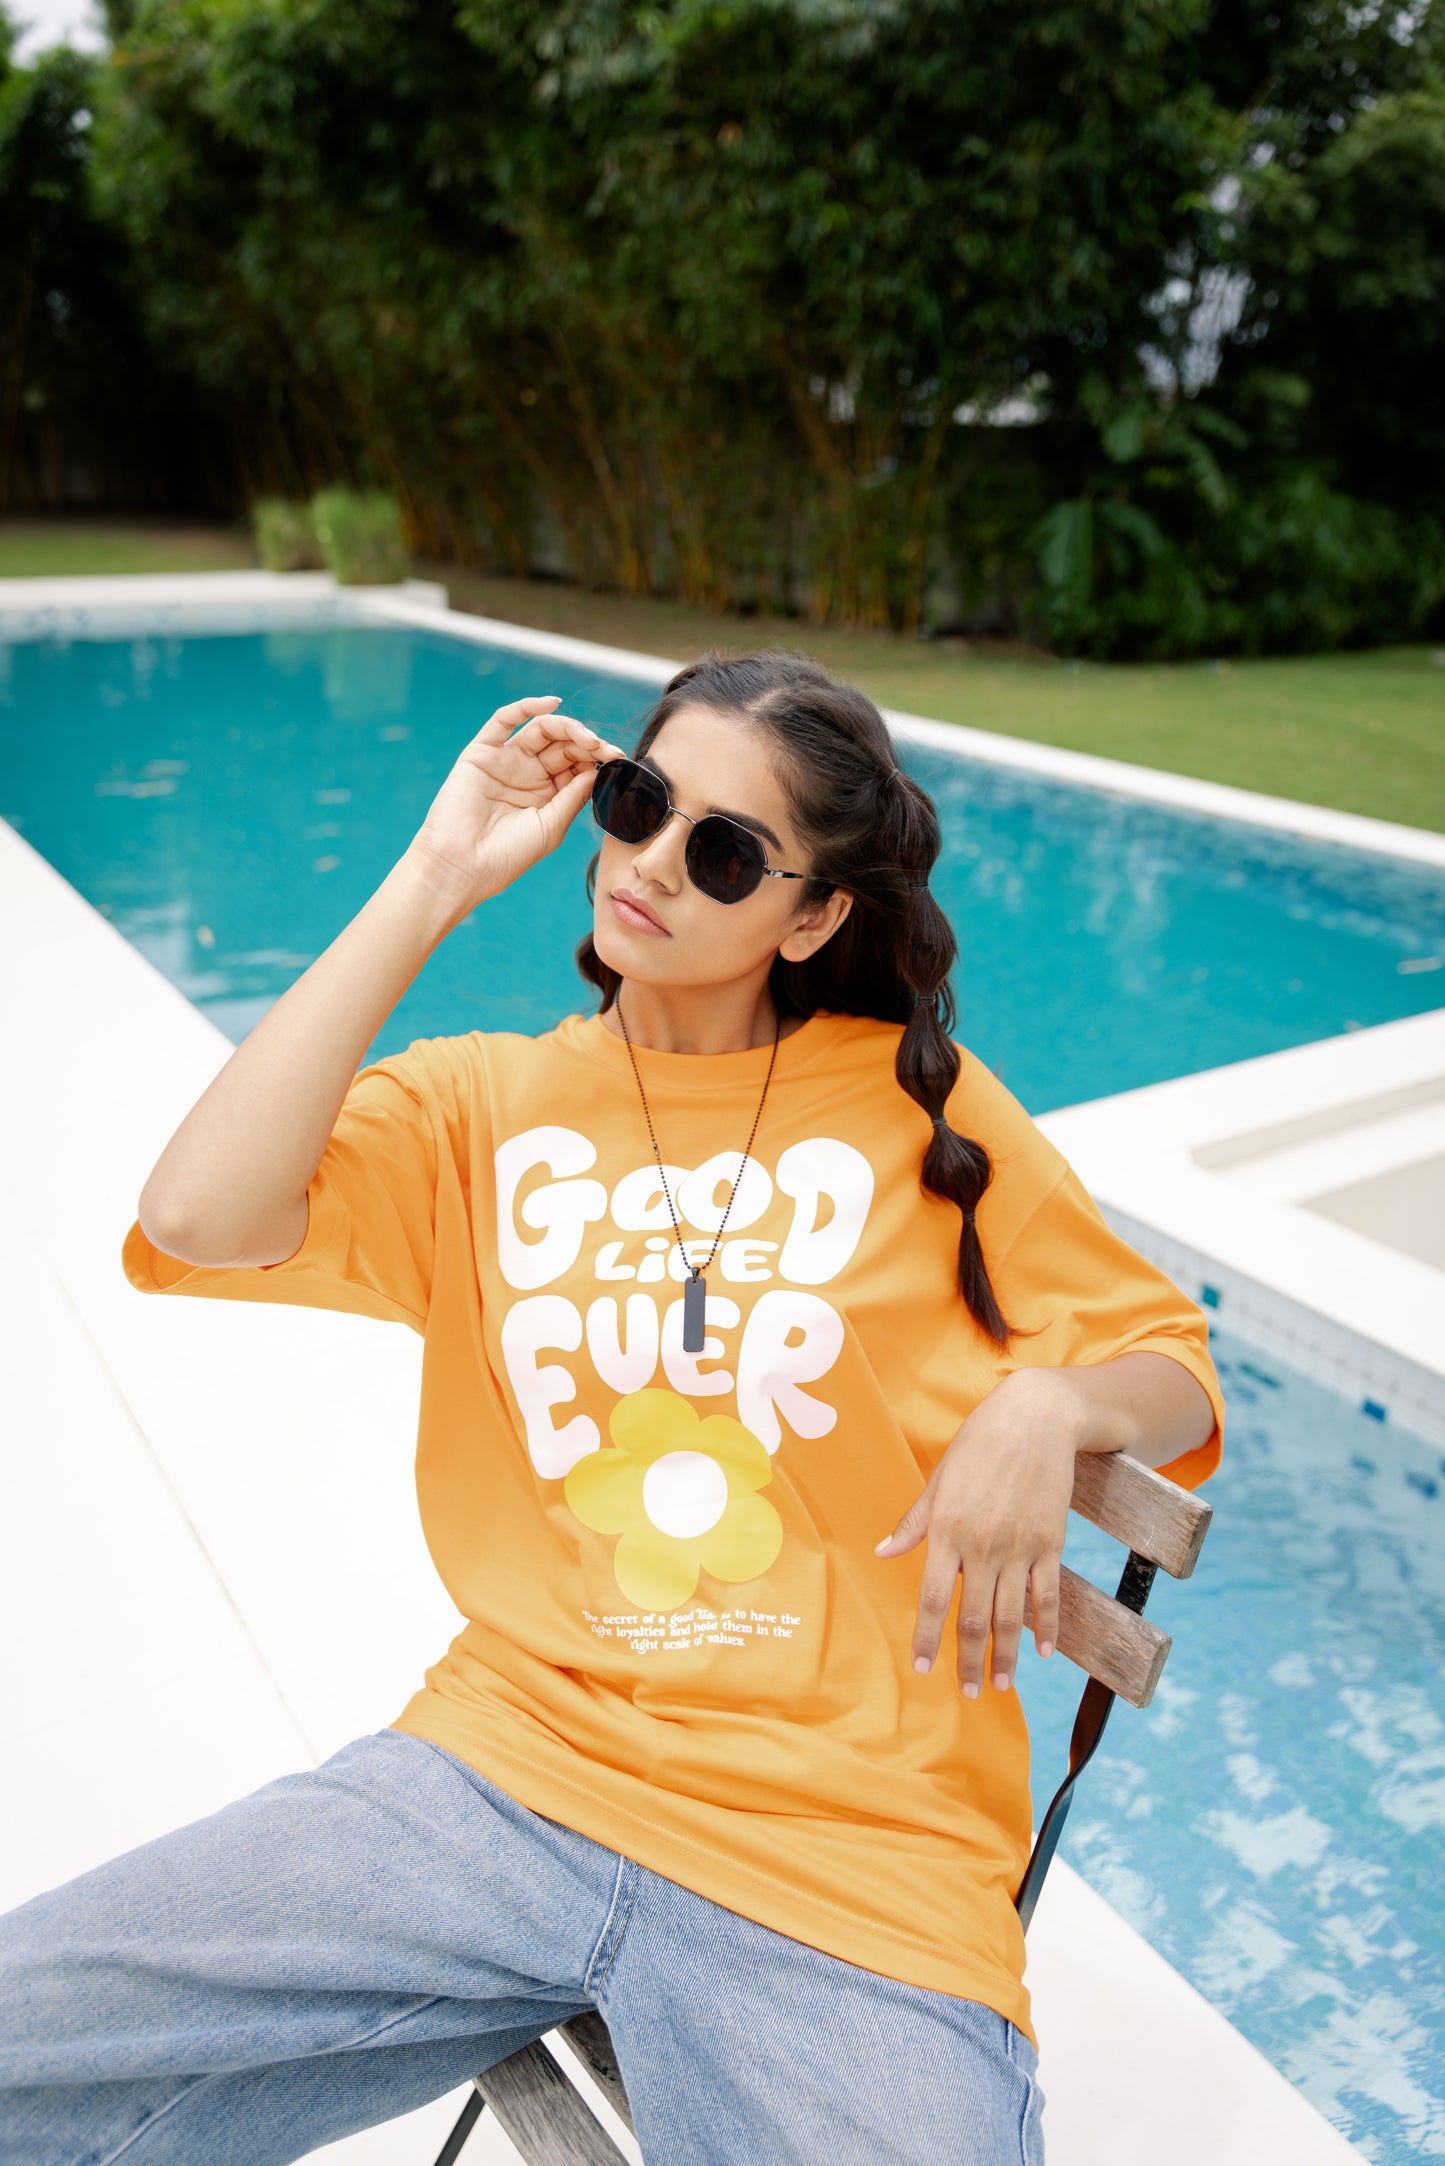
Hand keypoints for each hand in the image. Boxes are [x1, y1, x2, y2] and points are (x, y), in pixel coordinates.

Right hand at [410, 695, 627, 909]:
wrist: (461, 866)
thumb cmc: (506, 855)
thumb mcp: (551, 826)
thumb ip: (573, 796)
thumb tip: (597, 768)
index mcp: (547, 795)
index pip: (577, 766)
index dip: (597, 759)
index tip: (617, 759)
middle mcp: (528, 774)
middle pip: (564, 746)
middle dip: (588, 744)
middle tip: (606, 749)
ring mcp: (506, 761)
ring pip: (541, 730)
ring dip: (568, 727)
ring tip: (587, 737)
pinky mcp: (482, 752)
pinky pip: (503, 720)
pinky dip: (526, 707)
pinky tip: (551, 704)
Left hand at [875, 1368, 1079, 1696]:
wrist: (1036, 1418)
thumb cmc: (979, 1445)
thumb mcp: (940, 1481)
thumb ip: (914, 1523)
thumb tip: (883, 1553)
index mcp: (948, 1531)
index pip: (933, 1599)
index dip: (927, 1638)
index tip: (922, 1669)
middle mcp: (982, 1546)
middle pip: (975, 1618)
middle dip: (970, 1661)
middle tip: (970, 1693)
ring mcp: (1019, 1547)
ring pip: (1012, 1616)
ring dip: (1006, 1656)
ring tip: (1001, 1685)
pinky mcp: (1050, 1543)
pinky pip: (1048, 1595)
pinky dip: (1047, 1627)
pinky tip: (1043, 1652)